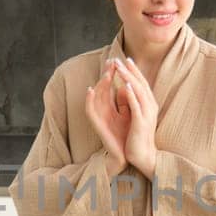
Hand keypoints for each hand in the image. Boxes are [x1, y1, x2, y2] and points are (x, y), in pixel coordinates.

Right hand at [84, 59, 130, 174]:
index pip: (110, 86)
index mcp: (111, 107)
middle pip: (103, 88)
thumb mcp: (128, 114)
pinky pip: (89, 110)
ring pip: (96, 96)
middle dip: (107, 74)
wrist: (125, 155)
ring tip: (106, 73)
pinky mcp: (97, 124)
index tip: (118, 60)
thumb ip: (125, 101)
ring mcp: (99, 116)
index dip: (113, 73)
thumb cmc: (126, 135)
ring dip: (100, 84)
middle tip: (112, 61)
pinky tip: (90, 90)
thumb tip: (128, 85)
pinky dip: (88, 100)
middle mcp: (103, 110)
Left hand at [112, 57, 158, 178]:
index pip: (142, 83)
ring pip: (138, 91)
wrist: (145, 157)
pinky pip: (136, 105)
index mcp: (149, 104)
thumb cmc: (138, 137)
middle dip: (129, 70)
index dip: (135, 71)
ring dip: (129, 77)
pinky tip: (126, 85)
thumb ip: (132, 102)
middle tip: (119, 58)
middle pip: (140, 83)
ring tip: (119, 67)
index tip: (126, 59)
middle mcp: (150, 106)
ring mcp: (147, 114)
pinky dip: (132, 94)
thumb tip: (125, 88)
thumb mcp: (136, 116)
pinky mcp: (141, 122)